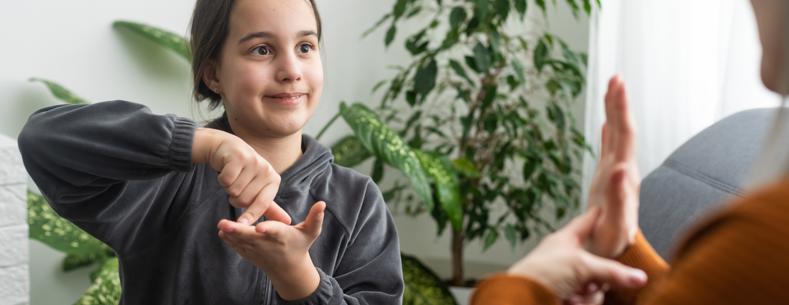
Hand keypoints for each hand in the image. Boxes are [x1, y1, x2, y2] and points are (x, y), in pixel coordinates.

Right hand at [192, 128, 290, 224]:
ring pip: (234, 191)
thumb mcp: (259, 188)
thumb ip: (270, 207)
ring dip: (228, 187)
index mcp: (274, 180)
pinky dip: (222, 178)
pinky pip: (226, 181)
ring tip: (233, 176)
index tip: (241, 224)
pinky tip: (226, 169)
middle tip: (237, 183)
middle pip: (244, 200)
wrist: (227, 148)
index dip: (251, 216)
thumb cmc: (244, 172)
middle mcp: (266, 170)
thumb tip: (287, 222)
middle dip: (235, 197)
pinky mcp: (238, 157)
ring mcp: (253, 162)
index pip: (263, 204)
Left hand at [218, 201, 325, 299]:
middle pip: (251, 237)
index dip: (268, 229)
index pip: (275, 232)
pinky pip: (238, 247)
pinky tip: (222, 231)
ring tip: (221, 226)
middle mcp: (268, 244)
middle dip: (238, 231)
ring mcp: (257, 251)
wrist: (288, 269)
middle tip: (224, 224)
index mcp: (282, 236)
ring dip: (231, 235)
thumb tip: (323, 203)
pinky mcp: (250, 254)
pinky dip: (230, 240)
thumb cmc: (300, 245)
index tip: (260, 227)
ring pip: (241, 242)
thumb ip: (315, 218)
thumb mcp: (310, 232)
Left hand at [508, 208, 646, 300]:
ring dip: (586, 294)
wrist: (522, 299)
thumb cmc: (540, 273)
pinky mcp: (567, 295)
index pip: (588, 221)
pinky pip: (587, 299)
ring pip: (594, 285)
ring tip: (572, 295)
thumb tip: (638, 277)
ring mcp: (567, 278)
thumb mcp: (581, 266)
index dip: (601, 215)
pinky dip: (581, 302)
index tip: (611, 207)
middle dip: (598, 277)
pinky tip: (569, 302)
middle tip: (589, 282)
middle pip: (599, 262)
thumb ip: (612, 271)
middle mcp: (567, 258)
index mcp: (566, 239)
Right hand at [586, 76, 639, 257]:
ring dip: (615, 112)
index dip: (621, 109)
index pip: (625, 135)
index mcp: (624, 175)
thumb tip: (619, 167)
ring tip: (611, 89)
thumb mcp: (613, 222)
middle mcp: (623, 170)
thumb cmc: (612, 241)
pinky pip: (608, 148)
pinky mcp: (608, 179)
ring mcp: (616, 173)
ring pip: (617, 135)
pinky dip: (607, 132)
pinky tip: (606, 122)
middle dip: (619, 102)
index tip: (617, 85)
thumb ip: (617, 194)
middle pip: (623, 129)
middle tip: (615, 77)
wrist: (615, 253)